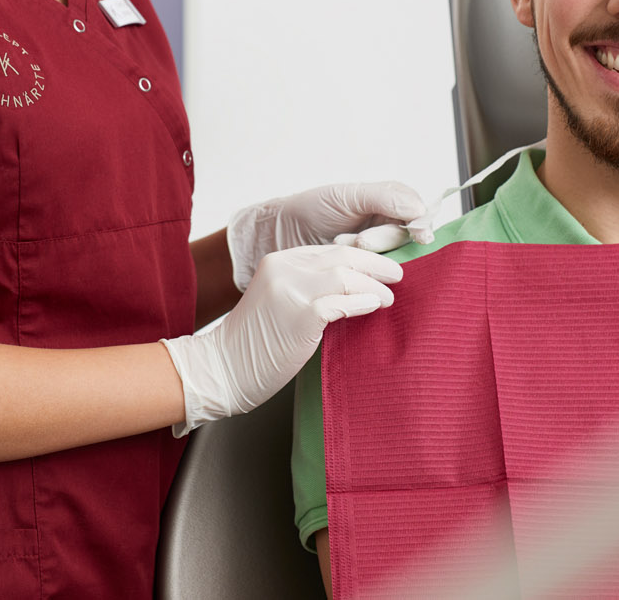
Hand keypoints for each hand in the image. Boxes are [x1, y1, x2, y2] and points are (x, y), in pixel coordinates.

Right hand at [160, 245, 402, 434]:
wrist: (222, 369)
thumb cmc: (253, 346)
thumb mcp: (278, 303)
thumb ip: (307, 289)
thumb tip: (350, 290)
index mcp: (278, 262)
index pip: (329, 250)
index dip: (359, 256)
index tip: (380, 266)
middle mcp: (283, 268)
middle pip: (342, 255)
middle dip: (375, 264)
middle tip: (397, 274)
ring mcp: (291, 289)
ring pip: (345, 275)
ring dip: (373, 285)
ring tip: (389, 296)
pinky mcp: (300, 313)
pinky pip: (341, 302)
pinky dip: (363, 302)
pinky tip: (374, 306)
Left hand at [226, 181, 427, 289]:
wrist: (279, 234)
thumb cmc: (311, 209)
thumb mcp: (347, 196)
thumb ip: (384, 198)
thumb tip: (420, 209)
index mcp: (385, 201)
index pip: (416, 211)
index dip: (421, 223)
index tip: (421, 236)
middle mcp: (384, 225)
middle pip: (404, 236)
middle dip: (382, 239)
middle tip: (359, 240)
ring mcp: (374, 251)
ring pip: (391, 256)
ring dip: (367, 252)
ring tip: (340, 243)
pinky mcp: (361, 273)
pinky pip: (375, 275)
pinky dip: (360, 270)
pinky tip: (343, 262)